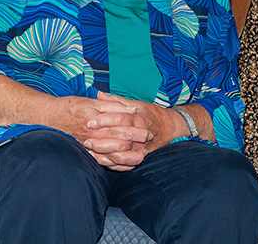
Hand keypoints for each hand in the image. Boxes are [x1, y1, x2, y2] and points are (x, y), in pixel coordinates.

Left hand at [86, 93, 213, 167]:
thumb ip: (117, 101)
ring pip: (125, 153)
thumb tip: (99, 94)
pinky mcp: (143, 155)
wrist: (171, 126)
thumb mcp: (136, 104)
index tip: (90, 122)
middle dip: (102, 140)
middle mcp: (142, 131)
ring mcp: (144, 145)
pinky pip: (129, 163)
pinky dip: (115, 164)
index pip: (120, 117)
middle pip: (121, 137)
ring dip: (107, 154)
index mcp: (139, 116)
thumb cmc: (150, 114)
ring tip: (92, 153)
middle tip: (87, 140)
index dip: (104, 120)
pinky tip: (103, 161)